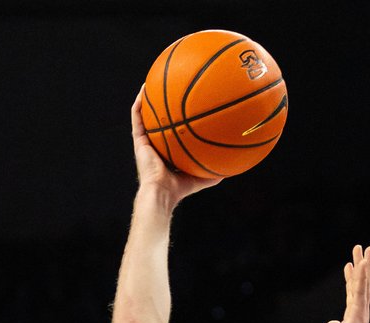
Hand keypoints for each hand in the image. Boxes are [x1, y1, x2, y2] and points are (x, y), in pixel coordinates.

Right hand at [130, 88, 219, 202]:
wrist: (162, 192)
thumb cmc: (179, 189)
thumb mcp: (201, 179)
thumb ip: (213, 173)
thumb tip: (232, 169)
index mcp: (168, 152)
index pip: (172, 134)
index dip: (176, 122)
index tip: (184, 108)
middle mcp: (156, 145)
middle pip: (159, 121)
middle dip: (162, 106)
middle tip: (169, 90)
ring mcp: (146, 142)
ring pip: (145, 116)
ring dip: (147, 99)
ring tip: (151, 83)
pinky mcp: (139, 141)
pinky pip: (137, 118)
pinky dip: (139, 104)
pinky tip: (143, 90)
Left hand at [323, 245, 369, 322]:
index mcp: (353, 317)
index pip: (352, 293)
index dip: (352, 278)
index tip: (350, 264)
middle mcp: (359, 312)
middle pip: (361, 284)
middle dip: (363, 265)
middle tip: (364, 248)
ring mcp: (360, 312)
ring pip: (363, 284)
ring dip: (365, 265)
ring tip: (366, 249)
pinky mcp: (358, 314)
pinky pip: (359, 292)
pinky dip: (361, 277)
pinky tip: (361, 263)